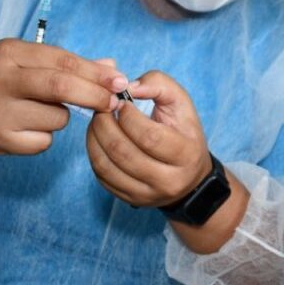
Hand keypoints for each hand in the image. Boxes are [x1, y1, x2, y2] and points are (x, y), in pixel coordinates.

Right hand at [0, 38, 124, 153]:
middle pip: (60, 88)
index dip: (96, 73)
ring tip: (42, 108)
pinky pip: (44, 142)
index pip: (63, 62)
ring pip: (57, 118)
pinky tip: (29, 126)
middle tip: (114, 102)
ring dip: (64, 116)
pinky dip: (47, 135)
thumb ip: (72, 64)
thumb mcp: (33, 60)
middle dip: (94, 95)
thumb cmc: (9, 76)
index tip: (120, 81)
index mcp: (9, 53)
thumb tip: (113, 69)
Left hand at [86, 70, 211, 207]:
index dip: (128, 117)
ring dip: (94, 138)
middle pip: (123, 152)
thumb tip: (129, 87)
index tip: (122, 102)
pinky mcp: (130, 200)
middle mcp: (169, 180)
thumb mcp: (181, 103)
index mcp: (186, 154)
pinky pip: (101, 177)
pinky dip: (94, 154)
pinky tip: (97, 138)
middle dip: (105, 125)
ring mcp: (148, 194)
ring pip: (107, 167)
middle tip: (102, 108)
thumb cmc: (183, 132)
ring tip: (97, 121)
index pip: (149, 137)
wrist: (190, 177)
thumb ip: (159, 85)